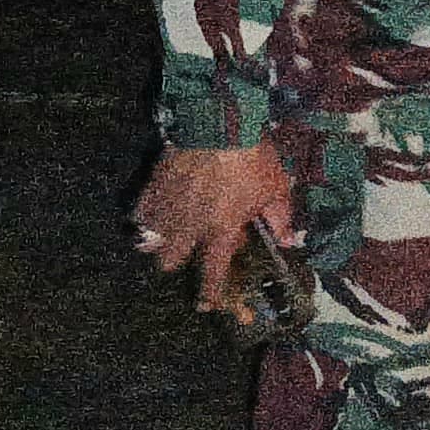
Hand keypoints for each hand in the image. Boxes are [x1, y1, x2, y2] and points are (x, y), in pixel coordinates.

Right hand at [136, 141, 293, 318]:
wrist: (218, 123)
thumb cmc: (252, 158)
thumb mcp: (276, 188)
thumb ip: (280, 219)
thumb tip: (289, 242)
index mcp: (220, 230)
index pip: (213, 270)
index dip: (210, 292)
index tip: (205, 305)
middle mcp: (188, 226)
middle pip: (168, 261)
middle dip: (175, 262)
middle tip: (186, 250)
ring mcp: (166, 208)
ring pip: (150, 240)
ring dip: (157, 242)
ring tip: (166, 233)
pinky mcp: (152, 187)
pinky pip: (140, 212)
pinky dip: (144, 216)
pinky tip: (153, 211)